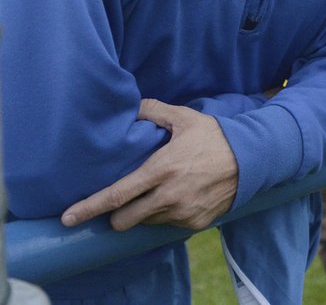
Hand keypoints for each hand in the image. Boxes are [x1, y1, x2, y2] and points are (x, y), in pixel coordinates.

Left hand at [62, 99, 238, 231]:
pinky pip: (170, 225)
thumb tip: (130, 106)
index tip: (68, 218)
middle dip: (117, 215)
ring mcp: (182, 212)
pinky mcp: (195, 223)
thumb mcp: (185, 118)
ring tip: (163, 192)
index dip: (89, 207)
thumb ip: (154, 111)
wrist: (251, 159)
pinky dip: (169, 215)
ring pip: (147, 222)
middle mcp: (168, 196)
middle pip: (124, 220)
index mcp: (160, 170)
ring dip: (147, 212)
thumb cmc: (215, 137)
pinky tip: (182, 197)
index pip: (117, 195)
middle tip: (125, 202)